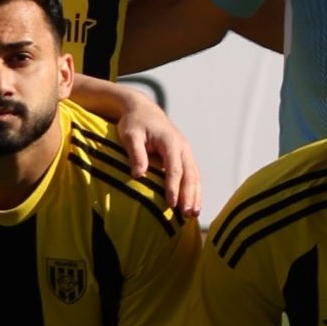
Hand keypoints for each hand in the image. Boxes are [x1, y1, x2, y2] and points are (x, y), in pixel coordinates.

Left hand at [92, 87, 201, 217]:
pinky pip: (193, 175)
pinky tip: (194, 205)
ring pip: (195, 176)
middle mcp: (182, 147)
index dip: (173, 187)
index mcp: (170, 141)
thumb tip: (138, 175)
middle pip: (189, 174)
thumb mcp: (130, 135)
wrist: (143, 110)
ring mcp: (186, 152)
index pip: (174, 168)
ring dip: (195, 195)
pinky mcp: (184, 157)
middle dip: (189, 195)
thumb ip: (136, 153)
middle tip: (187, 214)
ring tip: (193, 215)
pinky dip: (195, 190)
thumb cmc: (134, 123)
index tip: (171, 204)